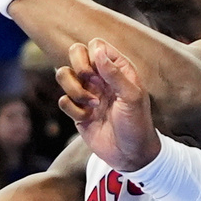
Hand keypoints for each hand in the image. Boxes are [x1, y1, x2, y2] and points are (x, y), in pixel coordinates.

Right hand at [56, 38, 161, 172]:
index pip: (96, 45)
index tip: (100, 72)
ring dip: (74, 89)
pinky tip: (87, 118)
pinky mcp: (78, 111)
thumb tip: (97, 49)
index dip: (93, 55)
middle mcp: (101, 77)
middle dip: (78, 65)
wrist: (130, 155)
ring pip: (63, 74)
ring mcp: (88, 93)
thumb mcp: (132, 97)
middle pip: (75, 53)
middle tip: (90, 80)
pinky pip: (63, 100)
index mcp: (118, 69)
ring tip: (92, 104)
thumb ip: (114, 73)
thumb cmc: (137, 124)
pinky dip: (73, 109)